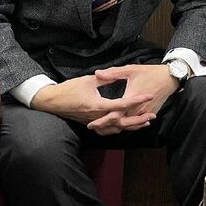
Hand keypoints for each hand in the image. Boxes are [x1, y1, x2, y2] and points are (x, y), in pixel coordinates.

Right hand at [29, 73, 155, 134]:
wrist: (52, 101)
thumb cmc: (69, 89)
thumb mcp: (88, 80)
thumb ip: (105, 78)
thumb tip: (117, 74)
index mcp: (98, 105)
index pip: (123, 104)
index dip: (137, 100)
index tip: (149, 95)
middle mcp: (98, 117)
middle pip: (123, 122)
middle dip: (139, 119)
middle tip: (152, 116)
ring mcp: (94, 122)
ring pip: (116, 129)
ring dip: (131, 126)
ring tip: (144, 123)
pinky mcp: (91, 123)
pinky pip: (107, 130)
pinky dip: (118, 129)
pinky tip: (125, 127)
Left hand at [91, 64, 178, 131]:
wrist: (170, 78)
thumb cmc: (150, 73)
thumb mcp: (131, 70)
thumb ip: (113, 73)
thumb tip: (97, 73)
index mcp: (131, 99)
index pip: (114, 115)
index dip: (102, 120)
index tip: (91, 123)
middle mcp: (138, 109)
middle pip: (120, 124)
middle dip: (105, 127)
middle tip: (92, 128)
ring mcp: (145, 113)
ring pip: (128, 126)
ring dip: (115, 128)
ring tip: (102, 129)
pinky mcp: (149, 114)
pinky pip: (137, 124)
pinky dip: (127, 126)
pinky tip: (119, 126)